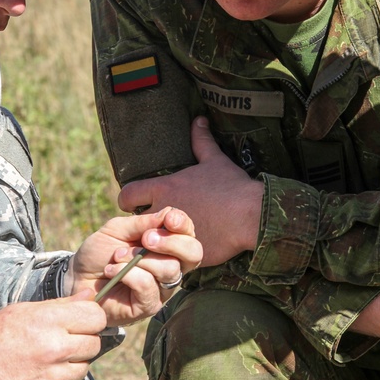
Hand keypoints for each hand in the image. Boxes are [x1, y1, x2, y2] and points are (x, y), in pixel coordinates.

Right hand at [0, 292, 105, 379]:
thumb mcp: (23, 312)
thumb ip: (61, 304)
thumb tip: (89, 294)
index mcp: (48, 321)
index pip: (96, 317)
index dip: (92, 319)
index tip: (83, 323)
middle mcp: (54, 348)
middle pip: (94, 344)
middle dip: (83, 343)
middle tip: (63, 344)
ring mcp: (52, 377)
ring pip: (83, 369)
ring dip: (70, 365)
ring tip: (45, 362)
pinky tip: (36, 379)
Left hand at [69, 206, 201, 325]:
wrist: (76, 277)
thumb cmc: (99, 252)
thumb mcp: (117, 229)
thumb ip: (141, 223)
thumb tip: (168, 213)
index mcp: (166, 246)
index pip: (188, 235)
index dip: (183, 225)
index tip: (169, 218)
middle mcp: (170, 267)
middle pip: (193, 254)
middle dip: (172, 242)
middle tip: (146, 238)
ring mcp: (161, 288)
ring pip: (169, 269)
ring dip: (139, 258)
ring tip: (117, 256)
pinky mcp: (147, 305)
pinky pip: (148, 287)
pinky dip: (128, 274)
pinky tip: (112, 270)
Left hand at [117, 116, 263, 265]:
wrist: (251, 215)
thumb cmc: (232, 186)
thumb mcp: (215, 160)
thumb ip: (201, 140)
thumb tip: (199, 119)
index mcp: (164, 188)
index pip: (127, 195)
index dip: (129, 200)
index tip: (135, 204)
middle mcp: (161, 212)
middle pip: (134, 223)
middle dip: (140, 225)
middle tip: (152, 225)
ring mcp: (171, 236)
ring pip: (148, 245)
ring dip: (153, 244)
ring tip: (164, 243)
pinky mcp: (183, 255)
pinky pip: (168, 260)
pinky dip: (171, 257)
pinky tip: (181, 253)